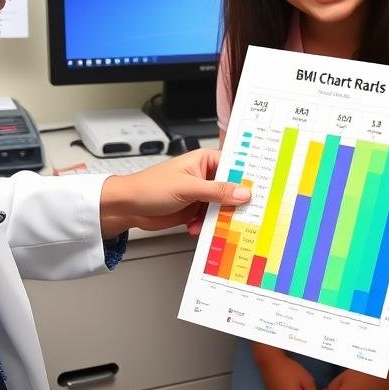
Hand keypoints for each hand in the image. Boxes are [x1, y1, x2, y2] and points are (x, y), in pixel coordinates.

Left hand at [98, 148, 248, 237]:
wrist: (128, 207)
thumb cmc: (150, 187)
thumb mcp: (187, 188)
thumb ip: (216, 191)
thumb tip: (242, 192)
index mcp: (204, 160)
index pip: (234, 166)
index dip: (247, 177)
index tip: (260, 190)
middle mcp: (204, 176)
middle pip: (231, 189)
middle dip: (235, 203)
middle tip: (245, 213)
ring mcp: (200, 194)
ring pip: (222, 207)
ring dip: (220, 218)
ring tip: (219, 225)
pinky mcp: (194, 210)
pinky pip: (210, 219)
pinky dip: (207, 226)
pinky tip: (198, 229)